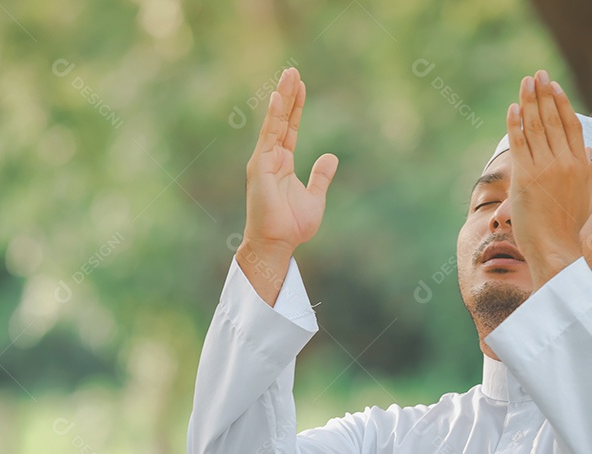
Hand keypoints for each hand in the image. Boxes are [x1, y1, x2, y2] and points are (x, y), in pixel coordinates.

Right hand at [243, 67, 337, 256]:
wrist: (278, 244)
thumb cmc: (292, 226)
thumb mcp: (315, 198)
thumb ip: (321, 176)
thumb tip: (331, 157)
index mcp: (282, 163)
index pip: (290, 128)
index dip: (296, 108)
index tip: (301, 86)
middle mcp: (271, 158)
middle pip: (281, 120)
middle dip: (288, 95)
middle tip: (293, 70)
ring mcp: (264, 161)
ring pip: (274, 123)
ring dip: (282, 98)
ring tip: (289, 75)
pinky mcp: (260, 167)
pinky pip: (268, 137)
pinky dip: (272, 118)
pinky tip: (277, 99)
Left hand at [506, 69, 591, 288]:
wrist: (555, 247)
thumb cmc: (567, 226)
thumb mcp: (583, 195)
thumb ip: (585, 169)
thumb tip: (591, 149)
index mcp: (580, 165)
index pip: (572, 125)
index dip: (562, 103)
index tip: (553, 86)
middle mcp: (565, 162)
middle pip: (553, 120)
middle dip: (544, 94)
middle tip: (536, 75)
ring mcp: (546, 168)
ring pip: (536, 127)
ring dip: (529, 101)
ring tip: (525, 83)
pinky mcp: (526, 177)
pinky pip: (520, 143)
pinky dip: (516, 123)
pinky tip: (513, 108)